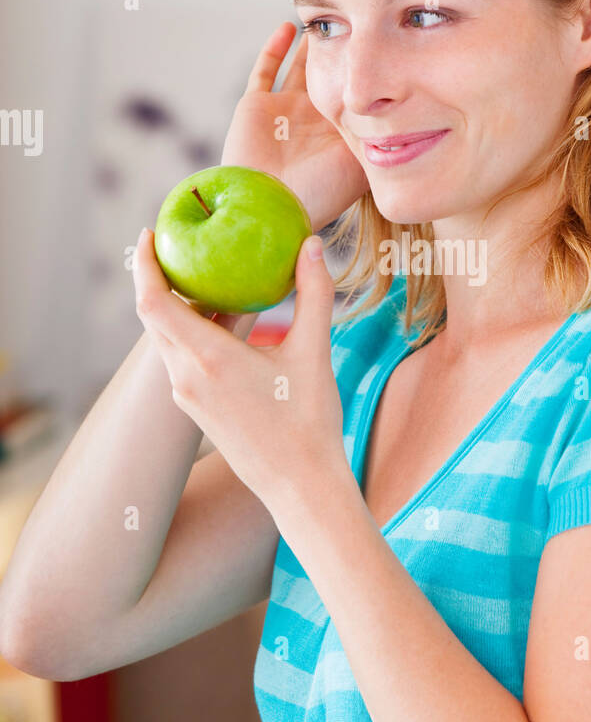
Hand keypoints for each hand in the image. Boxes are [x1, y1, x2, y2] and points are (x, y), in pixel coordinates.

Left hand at [132, 225, 351, 515]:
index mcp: (208, 359)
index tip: (148, 234)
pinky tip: (223, 324)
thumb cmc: (309, 423)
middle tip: (176, 245)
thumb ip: (313, 294)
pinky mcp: (197, 410)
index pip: (153, 302)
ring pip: (169, 340)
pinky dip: (193, 334)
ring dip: (179, 308)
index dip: (144, 265)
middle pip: (154, 317)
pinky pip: (182, 360)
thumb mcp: (314, 352)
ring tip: (204, 278)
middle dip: (158, 278)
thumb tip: (311, 245)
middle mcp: (186, 377)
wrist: (300, 486)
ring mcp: (188, 396)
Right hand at [221, 22, 370, 233]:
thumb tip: (422, 117)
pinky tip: (290, 27)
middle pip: (331, 75)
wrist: (269, 209)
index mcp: (339, 132)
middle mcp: (313, 119)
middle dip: (343, 50)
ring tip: (327, 17)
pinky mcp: (255, 106)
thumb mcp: (365, 165)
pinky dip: (274, 48)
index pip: (358, 93)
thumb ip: (386, 141)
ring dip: (312, 44)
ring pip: (300, 68)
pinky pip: (264, 70)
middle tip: (359, 18)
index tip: (388, 41)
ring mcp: (284, 111)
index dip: (370, 71)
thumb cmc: (319, 193)